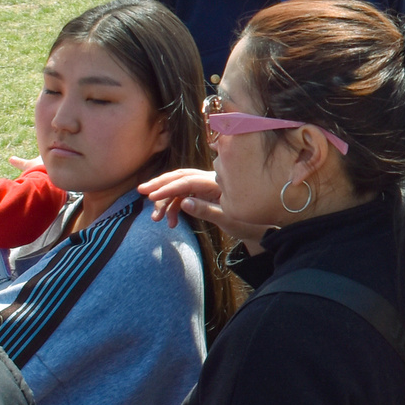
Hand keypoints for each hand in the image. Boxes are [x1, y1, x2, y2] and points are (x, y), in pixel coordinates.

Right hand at [138, 167, 260, 245]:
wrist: (262, 227)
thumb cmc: (249, 222)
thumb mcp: (228, 219)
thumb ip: (205, 210)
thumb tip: (183, 202)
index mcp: (217, 183)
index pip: (187, 182)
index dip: (168, 188)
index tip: (151, 197)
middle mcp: (210, 181)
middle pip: (181, 177)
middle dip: (160, 184)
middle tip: (141, 191)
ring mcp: (207, 187)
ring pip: (180, 188)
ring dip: (166, 202)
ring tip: (156, 219)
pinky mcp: (205, 195)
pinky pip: (184, 196)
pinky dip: (175, 207)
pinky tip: (171, 222)